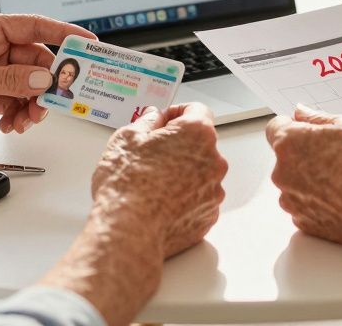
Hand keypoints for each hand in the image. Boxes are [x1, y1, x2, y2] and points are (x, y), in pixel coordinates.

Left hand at [0, 13, 92, 139]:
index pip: (33, 26)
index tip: (86, 42)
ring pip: (28, 86)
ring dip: (33, 103)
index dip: (63, 33)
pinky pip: (15, 102)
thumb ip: (7, 79)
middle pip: (35, 62)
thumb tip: (41, 79)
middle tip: (56, 99)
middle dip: (47, 83)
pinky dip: (18, 114)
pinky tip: (11, 123)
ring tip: (28, 118)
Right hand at [41, 103, 226, 325]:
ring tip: (151, 184)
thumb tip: (154, 117)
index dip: (175, 114)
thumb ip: (147, 121)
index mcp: (197, 133)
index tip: (163, 122)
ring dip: (182, 174)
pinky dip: (184, 199)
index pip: (196, 110)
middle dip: (177, 146)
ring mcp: (214, 191)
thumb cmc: (126, 185)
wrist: (128, 231)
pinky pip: (198, 199)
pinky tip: (159, 203)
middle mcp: (214, 161)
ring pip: (199, 173)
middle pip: (199, 144)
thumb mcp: (127, 138)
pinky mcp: (208, 216)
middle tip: (150, 156)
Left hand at [266, 105, 341, 250]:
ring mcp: (292, 202)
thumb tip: (301, 113)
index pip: (276, 127)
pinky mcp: (304, 224)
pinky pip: (306, 206)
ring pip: (296, 183)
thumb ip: (318, 118)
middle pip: (286, 157)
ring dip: (311, 180)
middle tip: (339, 155)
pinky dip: (319, 202)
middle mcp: (283, 174)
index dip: (294, 126)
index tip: (310, 130)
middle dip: (305, 154)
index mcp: (290, 144)